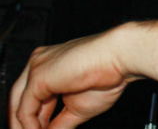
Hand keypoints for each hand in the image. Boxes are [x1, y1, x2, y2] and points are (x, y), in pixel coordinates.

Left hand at [10, 29, 138, 128]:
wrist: (120, 56)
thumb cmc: (109, 72)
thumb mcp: (79, 108)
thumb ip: (59, 123)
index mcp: (51, 65)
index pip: (32, 97)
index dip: (35, 121)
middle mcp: (41, 62)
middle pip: (18, 99)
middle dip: (23, 125)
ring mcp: (38, 67)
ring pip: (17, 104)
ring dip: (24, 127)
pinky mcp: (38, 76)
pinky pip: (25, 109)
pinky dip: (29, 126)